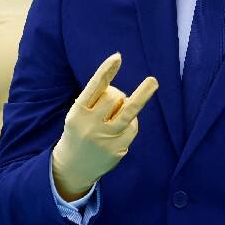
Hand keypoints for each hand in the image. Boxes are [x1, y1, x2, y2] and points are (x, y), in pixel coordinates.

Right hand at [51, 53, 157, 199]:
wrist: (72, 168)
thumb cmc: (79, 132)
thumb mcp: (79, 115)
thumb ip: (97, 102)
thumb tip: (124, 95)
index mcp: (77, 113)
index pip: (94, 87)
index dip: (106, 71)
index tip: (118, 57)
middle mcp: (89, 125)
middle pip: (114, 97)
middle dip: (117, 96)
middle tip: (113, 104)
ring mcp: (104, 139)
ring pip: (128, 111)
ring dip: (142, 95)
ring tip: (153, 81)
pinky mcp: (117, 150)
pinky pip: (132, 128)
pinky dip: (130, 124)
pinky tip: (121, 130)